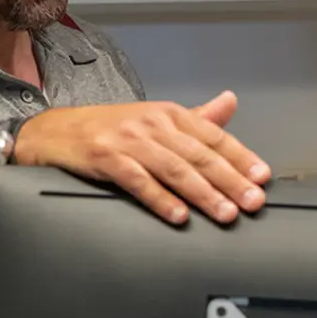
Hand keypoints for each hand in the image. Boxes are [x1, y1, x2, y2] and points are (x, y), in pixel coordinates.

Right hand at [15, 90, 270, 224]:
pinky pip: (138, 181)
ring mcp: (129, 141)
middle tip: (253, 202)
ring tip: (225, 213)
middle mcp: (153, 125)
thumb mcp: (156, 119)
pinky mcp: (105, 158)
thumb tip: (230, 102)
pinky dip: (160, 199)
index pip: (214, 137)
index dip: (241, 158)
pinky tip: (178, 216)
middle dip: (230, 180)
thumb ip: (196, 117)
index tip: (262, 178)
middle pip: (200, 156)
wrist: (54, 132)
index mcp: (170, 115)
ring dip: (203, 194)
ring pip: (174, 169)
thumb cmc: (111, 129)